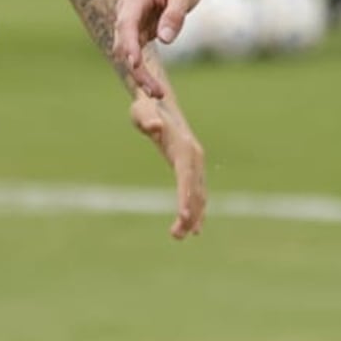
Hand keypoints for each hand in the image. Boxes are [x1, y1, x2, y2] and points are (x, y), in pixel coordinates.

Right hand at [112, 0, 208, 94]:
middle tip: (155, 91)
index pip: (126, 23)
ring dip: (139, 74)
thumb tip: (165, 41)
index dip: (128, 44)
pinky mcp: (138, 32)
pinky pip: (136, 54)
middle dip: (136, 69)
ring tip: (158, 94)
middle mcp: (127, 10)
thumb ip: (175, 14)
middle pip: (124, 43)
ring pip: (127, 53)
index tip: (134, 64)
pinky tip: (154, 88)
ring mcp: (131, 22)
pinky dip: (144, 71)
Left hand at [131, 89, 206, 239]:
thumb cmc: (146, 108)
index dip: (185, 196)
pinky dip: (197, 211)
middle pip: (194, 190)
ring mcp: (196, 164)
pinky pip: (197, 193)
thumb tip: (154, 127)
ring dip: (192, 217)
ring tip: (177, 237)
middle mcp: (195, 157)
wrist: (159, 103)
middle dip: (189, 214)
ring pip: (198, 195)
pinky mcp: (192, 169)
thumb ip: (146, 119)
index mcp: (184, 146)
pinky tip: (194, 229)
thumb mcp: (141, 111)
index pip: (186, 176)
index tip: (183, 217)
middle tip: (176, 235)